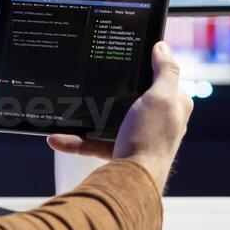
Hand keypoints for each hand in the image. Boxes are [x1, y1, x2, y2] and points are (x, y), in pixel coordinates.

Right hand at [46, 42, 193, 191]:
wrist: (134, 182)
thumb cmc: (151, 138)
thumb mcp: (162, 97)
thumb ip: (166, 71)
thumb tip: (162, 46)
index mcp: (174, 105)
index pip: (163, 77)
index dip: (147, 64)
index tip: (123, 53)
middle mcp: (159, 121)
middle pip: (133, 95)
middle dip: (112, 88)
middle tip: (93, 74)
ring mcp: (137, 136)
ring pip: (109, 118)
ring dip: (86, 113)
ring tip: (67, 104)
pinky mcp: (119, 151)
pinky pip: (92, 141)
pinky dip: (74, 140)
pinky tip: (56, 137)